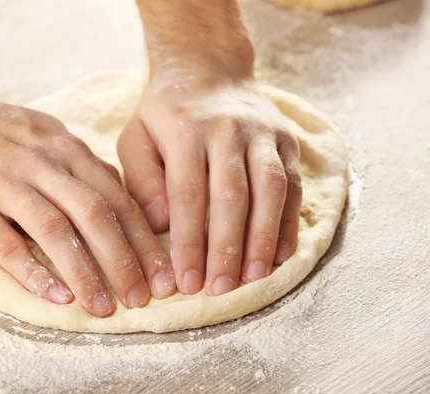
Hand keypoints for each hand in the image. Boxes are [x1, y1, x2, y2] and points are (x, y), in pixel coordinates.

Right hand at [0, 94, 175, 316]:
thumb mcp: (49, 135)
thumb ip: (84, 167)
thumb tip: (121, 197)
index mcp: (67, 149)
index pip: (118, 198)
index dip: (145, 239)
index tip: (164, 274)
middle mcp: (42, 163)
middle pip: (95, 214)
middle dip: (124, 260)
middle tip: (144, 299)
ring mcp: (4, 181)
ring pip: (55, 230)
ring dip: (84, 272)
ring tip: (104, 308)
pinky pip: (5, 243)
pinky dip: (32, 272)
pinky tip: (56, 296)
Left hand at [118, 74, 301, 295]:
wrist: (208, 67)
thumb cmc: (166, 113)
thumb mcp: (136, 136)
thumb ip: (143, 179)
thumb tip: (160, 225)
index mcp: (186, 130)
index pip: (189, 194)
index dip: (189, 242)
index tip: (186, 281)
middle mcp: (228, 129)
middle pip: (232, 195)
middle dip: (227, 248)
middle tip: (220, 289)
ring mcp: (263, 132)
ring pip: (270, 190)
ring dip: (262, 239)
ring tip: (252, 279)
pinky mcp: (286, 139)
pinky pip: (292, 184)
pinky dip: (287, 222)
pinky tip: (279, 254)